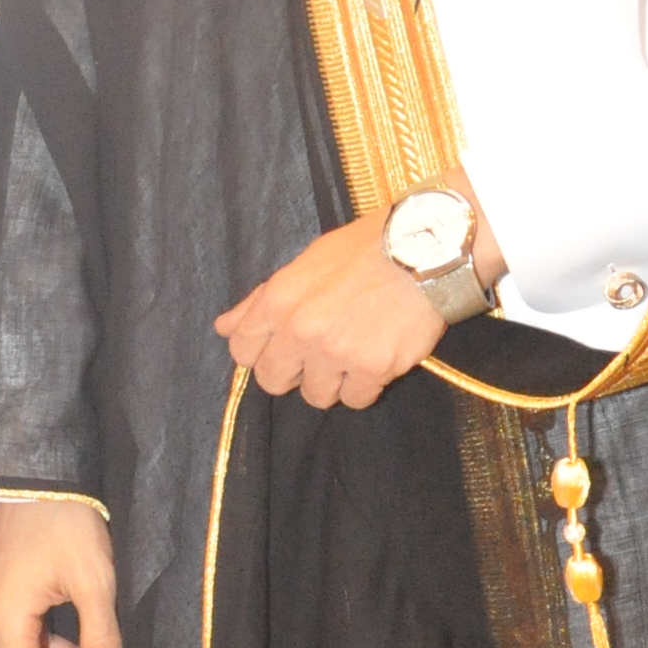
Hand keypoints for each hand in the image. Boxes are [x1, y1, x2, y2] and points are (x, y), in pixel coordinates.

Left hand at [213, 200, 507, 411]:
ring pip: (317, 396)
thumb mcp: (306, 264)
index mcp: (279, 299)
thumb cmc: (364, 250)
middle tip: (322, 354)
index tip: (283, 348)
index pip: (242, 350)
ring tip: (357, 350)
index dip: (261, 353)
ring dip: (334, 381)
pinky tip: (379, 356)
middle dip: (295, 373)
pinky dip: (368, 385)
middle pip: (274, 382)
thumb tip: (223, 328)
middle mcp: (301, 329)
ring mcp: (336, 351)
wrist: (424, 248)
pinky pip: (357, 399)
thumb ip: (260, 301)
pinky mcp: (373, 368)